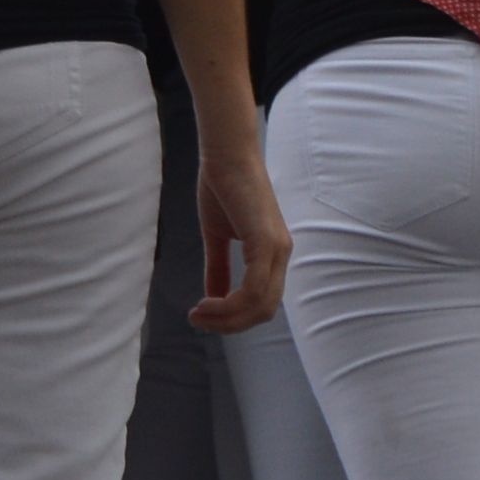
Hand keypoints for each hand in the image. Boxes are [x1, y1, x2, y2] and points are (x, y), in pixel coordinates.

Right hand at [187, 132, 290, 335]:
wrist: (225, 154)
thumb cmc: (222, 187)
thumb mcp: (217, 236)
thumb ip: (218, 268)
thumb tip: (212, 298)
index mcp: (273, 253)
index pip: (263, 302)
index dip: (234, 318)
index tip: (202, 315)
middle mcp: (281, 254)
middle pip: (264, 311)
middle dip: (230, 325)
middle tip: (198, 320)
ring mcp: (277, 249)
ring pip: (259, 306)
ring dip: (226, 319)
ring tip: (198, 314)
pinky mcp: (265, 243)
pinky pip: (253, 289)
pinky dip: (229, 304)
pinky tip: (206, 302)